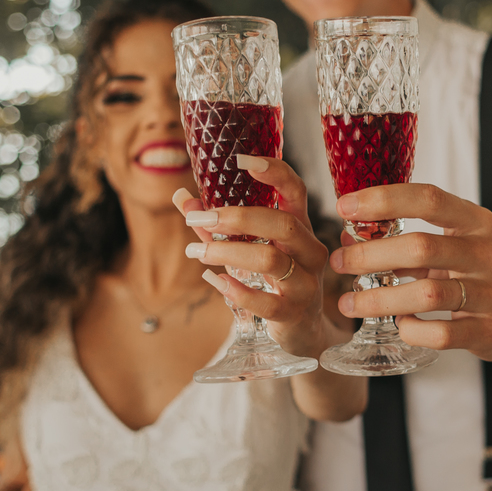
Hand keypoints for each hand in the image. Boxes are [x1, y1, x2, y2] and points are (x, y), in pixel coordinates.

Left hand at [173, 155, 329, 356]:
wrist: (302, 331)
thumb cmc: (273, 281)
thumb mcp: (249, 248)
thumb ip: (217, 225)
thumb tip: (182, 197)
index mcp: (300, 227)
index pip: (296, 191)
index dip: (275, 172)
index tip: (243, 159)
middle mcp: (310, 251)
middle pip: (282, 225)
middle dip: (237, 218)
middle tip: (198, 218)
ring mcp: (306, 284)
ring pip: (270, 261)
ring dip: (227, 253)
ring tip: (197, 252)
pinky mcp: (295, 314)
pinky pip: (267, 303)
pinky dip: (237, 291)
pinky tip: (216, 282)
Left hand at [328, 183, 491, 361]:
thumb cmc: (477, 269)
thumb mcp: (456, 240)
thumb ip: (410, 237)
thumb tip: (349, 235)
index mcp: (475, 222)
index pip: (428, 199)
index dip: (384, 200)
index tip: (345, 207)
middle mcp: (486, 253)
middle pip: (420, 248)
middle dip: (370, 255)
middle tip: (339, 262)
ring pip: (426, 294)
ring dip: (380, 299)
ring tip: (349, 303)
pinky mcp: (490, 330)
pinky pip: (441, 334)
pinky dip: (412, 331)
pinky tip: (398, 326)